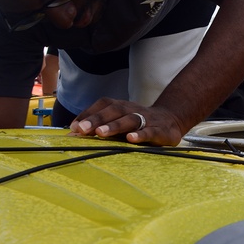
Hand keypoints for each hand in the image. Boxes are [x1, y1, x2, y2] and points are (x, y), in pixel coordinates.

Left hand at [69, 97, 184, 145]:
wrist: (171, 120)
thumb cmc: (138, 124)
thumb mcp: (119, 122)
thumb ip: (99, 127)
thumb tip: (72, 134)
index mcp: (122, 106)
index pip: (103, 105)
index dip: (89, 114)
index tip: (74, 127)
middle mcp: (133, 110)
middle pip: (114, 110)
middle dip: (97, 119)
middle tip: (81, 130)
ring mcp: (147, 120)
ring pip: (130, 120)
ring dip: (114, 126)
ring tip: (100, 134)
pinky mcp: (161, 131)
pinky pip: (150, 132)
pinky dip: (141, 135)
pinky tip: (131, 139)